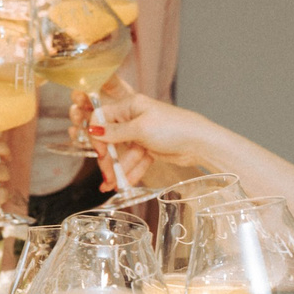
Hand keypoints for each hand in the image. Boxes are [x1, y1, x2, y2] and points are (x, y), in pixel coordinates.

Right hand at [89, 89, 222, 188]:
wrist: (200, 143)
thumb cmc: (174, 128)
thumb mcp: (140, 129)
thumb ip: (115, 132)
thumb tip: (93, 130)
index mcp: (130, 106)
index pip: (103, 118)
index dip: (98, 136)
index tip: (100, 152)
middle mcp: (135, 118)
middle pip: (112, 139)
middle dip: (108, 159)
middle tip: (106, 176)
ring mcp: (143, 134)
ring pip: (124, 153)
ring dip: (119, 170)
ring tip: (114, 187)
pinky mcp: (151, 147)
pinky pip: (136, 160)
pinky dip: (132, 171)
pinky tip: (126, 184)